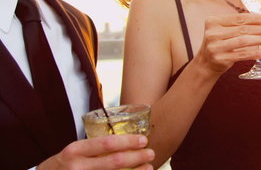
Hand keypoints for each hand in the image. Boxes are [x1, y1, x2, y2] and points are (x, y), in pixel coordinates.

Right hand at [37, 135, 153, 169]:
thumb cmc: (62, 165)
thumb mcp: (73, 152)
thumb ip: (94, 148)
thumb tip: (126, 142)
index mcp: (75, 151)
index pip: (106, 143)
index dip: (128, 141)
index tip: (143, 140)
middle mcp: (77, 167)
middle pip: (114, 162)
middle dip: (136, 157)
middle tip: (151, 153)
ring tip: (148, 168)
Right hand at [197, 13, 260, 73]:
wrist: (206, 63)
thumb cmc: (220, 44)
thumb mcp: (223, 31)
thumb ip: (238, 25)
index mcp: (213, 22)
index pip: (239, 18)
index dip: (257, 18)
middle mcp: (212, 33)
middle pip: (242, 29)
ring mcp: (215, 47)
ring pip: (243, 41)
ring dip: (260, 39)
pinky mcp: (221, 59)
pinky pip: (243, 54)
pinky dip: (257, 53)